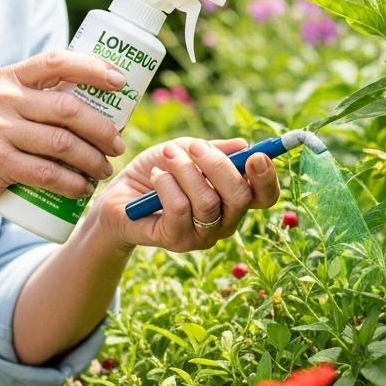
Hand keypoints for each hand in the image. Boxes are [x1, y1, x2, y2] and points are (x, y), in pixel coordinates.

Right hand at [0, 51, 128, 211]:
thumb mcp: (1, 105)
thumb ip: (37, 97)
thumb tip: (99, 98)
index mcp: (8, 78)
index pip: (57, 61)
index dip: (94, 69)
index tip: (121, 82)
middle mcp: (2, 98)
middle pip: (68, 108)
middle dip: (102, 128)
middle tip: (117, 145)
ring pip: (63, 143)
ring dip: (92, 160)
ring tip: (104, 169)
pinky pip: (48, 173)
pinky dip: (73, 183)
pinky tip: (83, 188)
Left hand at [90, 137, 280, 251]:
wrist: (118, 198)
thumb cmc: (158, 172)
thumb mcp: (186, 152)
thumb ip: (214, 150)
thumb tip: (242, 145)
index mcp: (234, 199)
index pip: (265, 196)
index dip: (266, 177)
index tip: (256, 155)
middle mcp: (224, 222)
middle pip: (240, 198)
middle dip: (218, 165)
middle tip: (194, 146)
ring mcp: (202, 235)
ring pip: (208, 202)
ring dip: (186, 170)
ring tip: (168, 156)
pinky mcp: (175, 240)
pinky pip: (179, 209)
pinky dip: (166, 184)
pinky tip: (156, 175)